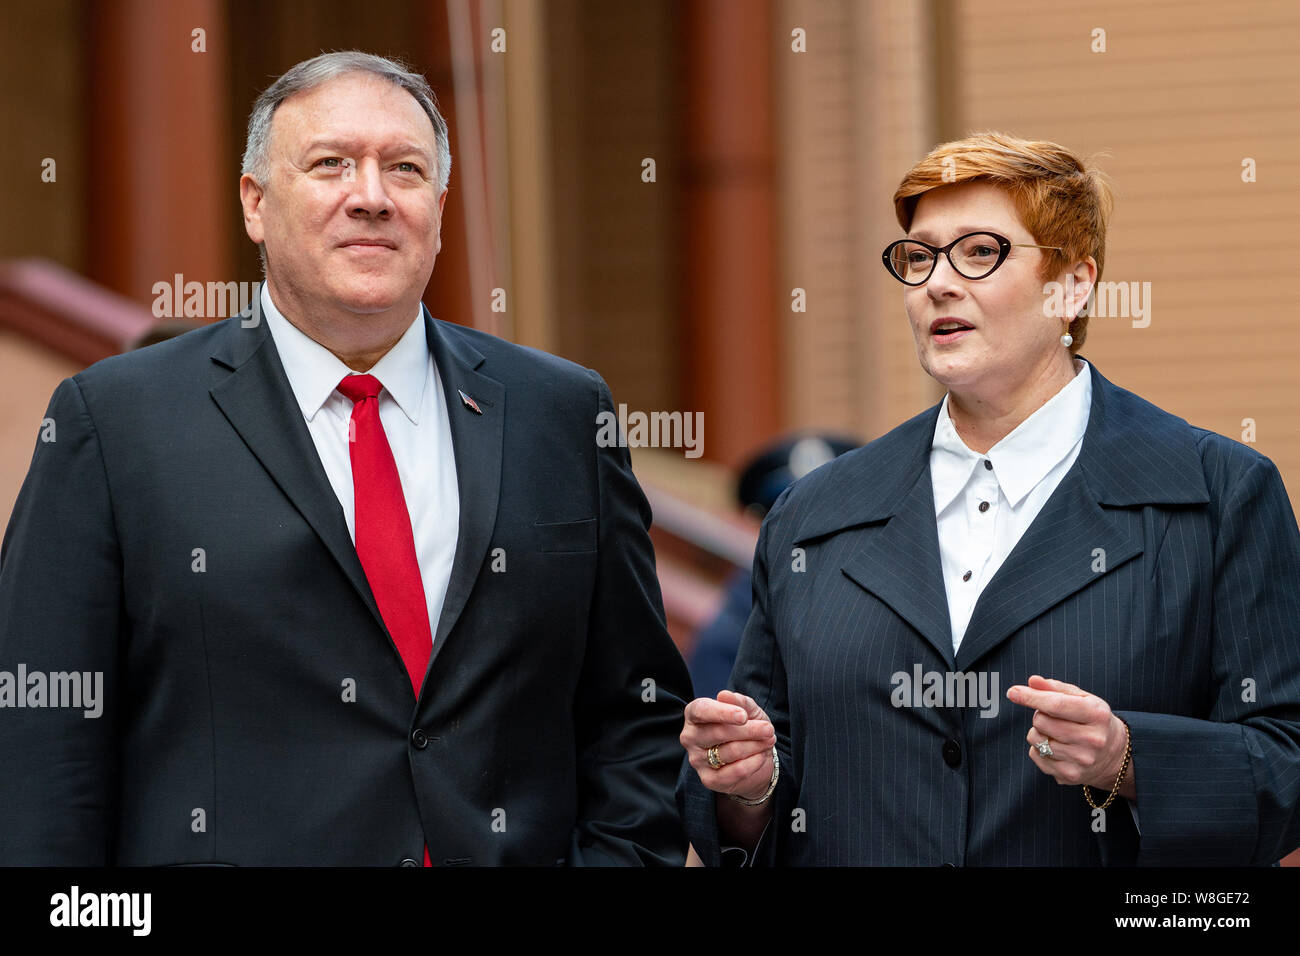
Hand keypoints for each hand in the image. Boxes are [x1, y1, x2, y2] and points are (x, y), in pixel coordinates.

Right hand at [681, 690, 776, 800]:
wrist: (752, 759)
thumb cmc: (745, 728)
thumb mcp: (748, 711)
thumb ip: (740, 702)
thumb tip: (724, 695)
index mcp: (694, 715)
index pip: (701, 710)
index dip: (722, 712)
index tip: (743, 716)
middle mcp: (690, 737)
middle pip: (718, 732)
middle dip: (748, 730)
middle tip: (769, 729)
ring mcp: (697, 760)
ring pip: (729, 751)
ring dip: (755, 745)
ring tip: (769, 740)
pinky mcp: (708, 779)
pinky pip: (734, 772)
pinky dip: (752, 763)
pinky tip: (762, 756)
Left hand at [1006, 675, 1133, 797]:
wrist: (1115, 754)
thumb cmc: (1093, 720)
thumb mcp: (1083, 698)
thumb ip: (1056, 688)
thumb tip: (1032, 681)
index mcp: (1096, 714)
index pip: (1056, 705)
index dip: (1031, 697)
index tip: (1013, 692)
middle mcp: (1092, 739)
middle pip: (1041, 721)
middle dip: (1039, 715)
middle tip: (1053, 717)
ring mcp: (1082, 760)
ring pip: (1035, 739)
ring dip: (1038, 732)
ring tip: (1056, 733)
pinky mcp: (1070, 775)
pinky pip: (1035, 755)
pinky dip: (1039, 748)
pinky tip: (1057, 747)